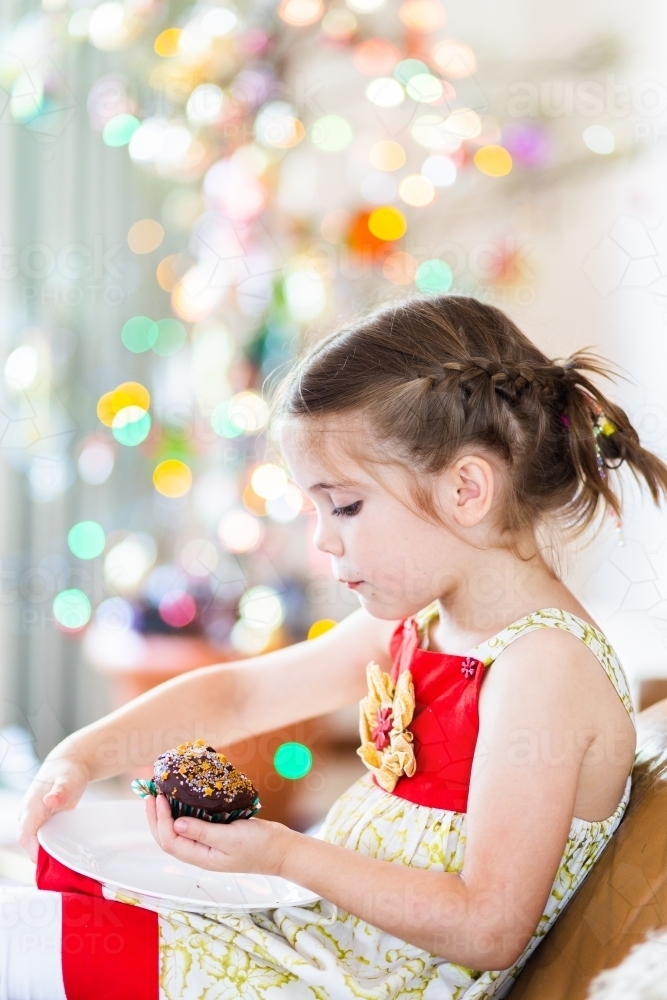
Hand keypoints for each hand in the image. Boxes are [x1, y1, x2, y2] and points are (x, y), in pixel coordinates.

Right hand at [18, 748, 90, 861]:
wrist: (69, 764)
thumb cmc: (68, 771)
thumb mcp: (68, 780)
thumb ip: (60, 791)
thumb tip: (49, 800)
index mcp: (30, 808)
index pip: (25, 837)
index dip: (35, 852)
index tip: (53, 861)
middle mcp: (28, 817)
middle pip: (30, 844)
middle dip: (45, 856)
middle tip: (67, 864)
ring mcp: (34, 821)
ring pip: (37, 844)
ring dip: (50, 853)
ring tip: (69, 861)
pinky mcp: (42, 824)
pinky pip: (44, 840)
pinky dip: (54, 847)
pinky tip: (68, 852)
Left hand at [145, 793, 295, 875]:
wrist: (281, 850)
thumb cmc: (259, 846)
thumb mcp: (231, 838)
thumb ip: (203, 832)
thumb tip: (177, 823)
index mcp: (201, 858)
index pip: (170, 841)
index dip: (160, 819)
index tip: (160, 796)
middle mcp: (200, 853)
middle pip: (168, 838)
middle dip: (155, 817)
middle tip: (150, 794)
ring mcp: (207, 845)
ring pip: (177, 831)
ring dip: (165, 815)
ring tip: (159, 795)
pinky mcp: (215, 834)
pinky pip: (191, 824)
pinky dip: (182, 812)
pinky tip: (181, 799)